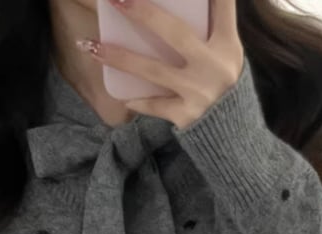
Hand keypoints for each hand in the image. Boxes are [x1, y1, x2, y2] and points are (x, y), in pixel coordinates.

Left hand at [77, 0, 244, 128]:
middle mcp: (215, 66)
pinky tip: (123, 96)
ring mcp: (199, 93)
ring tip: (91, 46)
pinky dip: (139, 101)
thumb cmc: (221, 83)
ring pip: (153, 71)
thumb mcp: (226, 54)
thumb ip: (211, 26)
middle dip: (143, 13)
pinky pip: (155, 105)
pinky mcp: (186, 116)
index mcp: (227, 45)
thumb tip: (183, 5)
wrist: (231, 133)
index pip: (222, 6)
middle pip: (175, 33)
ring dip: (119, 57)